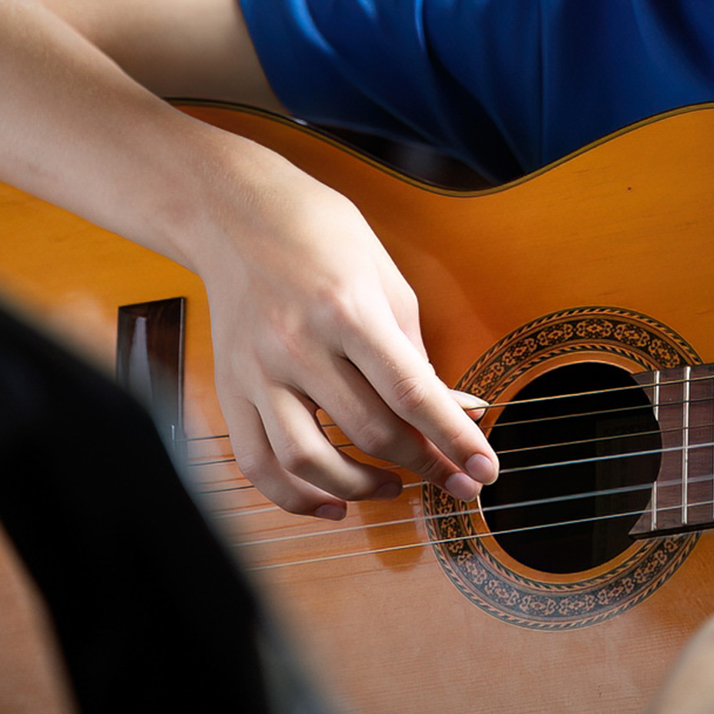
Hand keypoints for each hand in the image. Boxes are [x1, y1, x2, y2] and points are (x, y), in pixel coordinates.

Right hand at [188, 153, 498, 517]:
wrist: (237, 211)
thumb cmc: (321, 233)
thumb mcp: (384, 275)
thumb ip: (413, 347)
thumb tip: (446, 407)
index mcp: (348, 309)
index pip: (412, 392)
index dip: (453, 439)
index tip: (483, 470)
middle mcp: (299, 344)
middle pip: (370, 430)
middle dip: (422, 464)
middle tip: (453, 479)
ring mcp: (258, 371)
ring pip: (310, 461)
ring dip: (360, 487)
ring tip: (393, 486)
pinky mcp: (230, 387)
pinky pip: (258, 463)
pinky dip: (295, 496)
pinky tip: (330, 502)